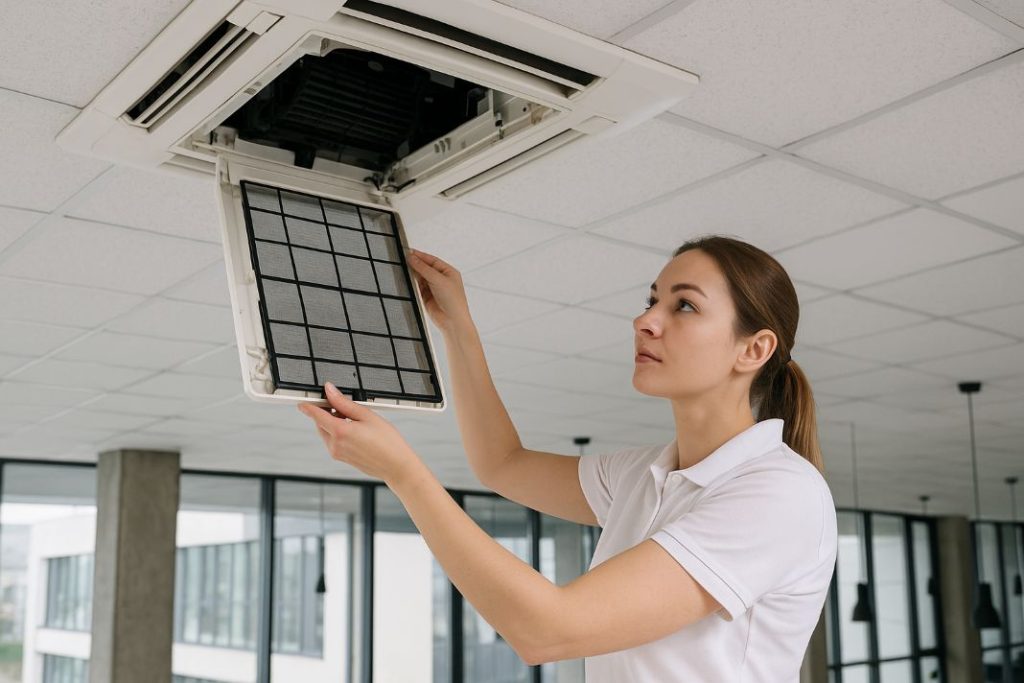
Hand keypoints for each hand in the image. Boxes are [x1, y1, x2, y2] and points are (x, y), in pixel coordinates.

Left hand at [298, 382, 423, 486]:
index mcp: (340, 431)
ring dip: (333, 423)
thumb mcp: (367, 415)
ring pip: (327, 432)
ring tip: (355, 420)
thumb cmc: (387, 441)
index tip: (303, 401)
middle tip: (344, 406)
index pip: (316, 415)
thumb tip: (329, 391)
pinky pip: (333, 441)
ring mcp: (337, 453)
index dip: (308, 406)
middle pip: (320, 423)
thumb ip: (344, 402)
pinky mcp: (341, 458)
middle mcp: (335, 444)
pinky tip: (357, 431)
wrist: (396, 466)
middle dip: (327, 413)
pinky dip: (339, 433)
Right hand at [406, 247, 472, 332]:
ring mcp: (434, 288)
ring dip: (413, 274)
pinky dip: (412, 284)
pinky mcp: (427, 297)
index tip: (409, 252)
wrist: (452, 321)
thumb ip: (423, 268)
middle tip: (404, 259)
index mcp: (449, 272)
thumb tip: (412, 257)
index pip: (432, 260)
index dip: (421, 256)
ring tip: (404, 268)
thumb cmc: (453, 301)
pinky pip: (417, 287)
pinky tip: (407, 279)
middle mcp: (442, 279)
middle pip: (425, 268)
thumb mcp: (438, 280)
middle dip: (416, 264)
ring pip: (420, 277)